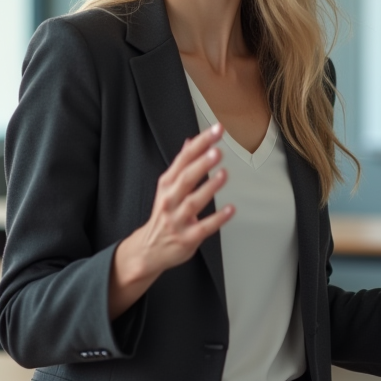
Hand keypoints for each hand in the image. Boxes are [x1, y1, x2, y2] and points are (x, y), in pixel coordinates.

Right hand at [109, 123, 233, 318]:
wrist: (149, 249)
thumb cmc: (163, 215)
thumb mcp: (168, 187)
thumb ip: (181, 164)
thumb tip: (191, 141)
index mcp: (166, 185)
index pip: (183, 159)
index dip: (200, 144)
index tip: (216, 131)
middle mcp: (170, 200)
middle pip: (185, 179)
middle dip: (201, 164)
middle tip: (217, 151)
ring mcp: (178, 220)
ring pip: (193, 202)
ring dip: (209, 187)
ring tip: (223, 174)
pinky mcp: (188, 238)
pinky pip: (204, 227)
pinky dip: (218, 218)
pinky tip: (230, 209)